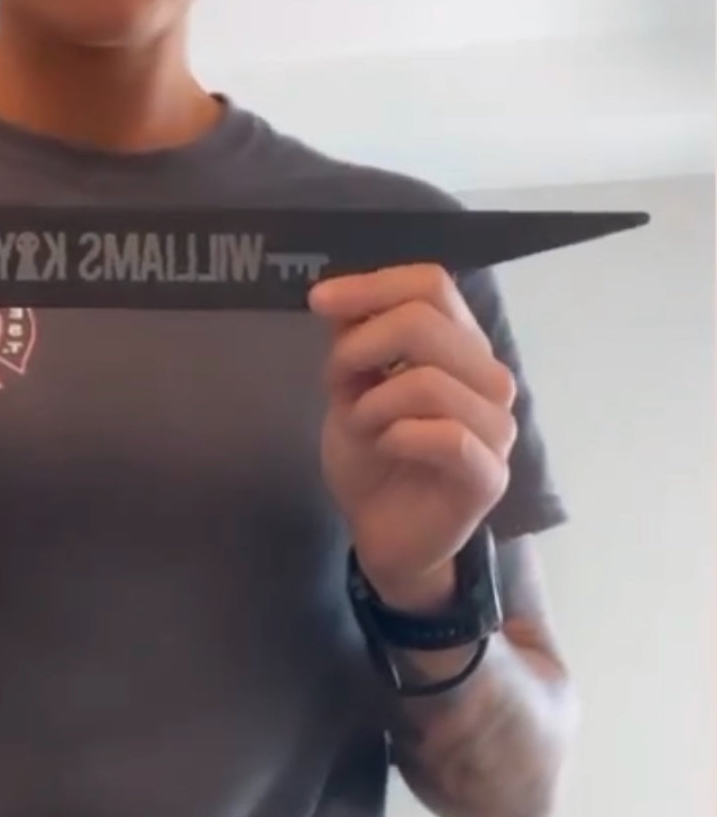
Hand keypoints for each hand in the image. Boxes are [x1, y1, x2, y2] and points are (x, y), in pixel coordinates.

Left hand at [309, 264, 517, 605]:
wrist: (383, 531)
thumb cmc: (374, 454)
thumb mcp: (351, 386)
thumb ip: (353, 339)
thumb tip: (338, 297)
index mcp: (459, 345)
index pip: (431, 285)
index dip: (371, 285)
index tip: (319, 302)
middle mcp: (488, 377)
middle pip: (424, 322)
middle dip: (359, 348)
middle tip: (336, 383)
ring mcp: (497, 427)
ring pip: (428, 380)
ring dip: (374, 402)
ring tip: (363, 425)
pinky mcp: (489, 475)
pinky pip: (445, 436)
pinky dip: (397, 436)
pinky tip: (386, 448)